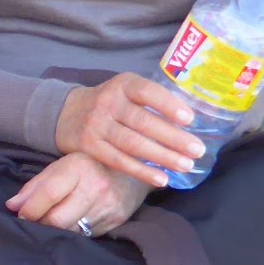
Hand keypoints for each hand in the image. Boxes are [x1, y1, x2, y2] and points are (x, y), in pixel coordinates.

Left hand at [7, 151, 150, 236]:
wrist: (134, 171)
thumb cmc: (90, 166)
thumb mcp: (62, 166)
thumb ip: (36, 185)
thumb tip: (12, 206)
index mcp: (78, 168)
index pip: (48, 194)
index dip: (30, 209)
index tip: (21, 215)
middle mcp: (95, 188)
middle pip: (57, 219)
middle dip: (40, 224)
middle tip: (34, 222)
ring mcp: (108, 207)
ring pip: (70, 231)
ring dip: (55, 232)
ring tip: (50, 224)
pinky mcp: (116, 221)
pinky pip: (86, 235)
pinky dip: (72, 233)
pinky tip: (70, 225)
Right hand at [54, 72, 207, 184]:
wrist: (66, 114)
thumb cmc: (109, 103)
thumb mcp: (125, 90)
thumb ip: (150, 101)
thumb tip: (190, 122)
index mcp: (122, 85)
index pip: (147, 92)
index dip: (168, 105)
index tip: (190, 119)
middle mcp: (108, 102)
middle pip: (144, 122)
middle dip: (173, 138)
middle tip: (197, 150)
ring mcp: (97, 125)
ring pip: (133, 144)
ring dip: (162, 157)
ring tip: (186, 165)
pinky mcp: (89, 146)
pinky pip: (119, 161)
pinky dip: (142, 171)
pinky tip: (161, 179)